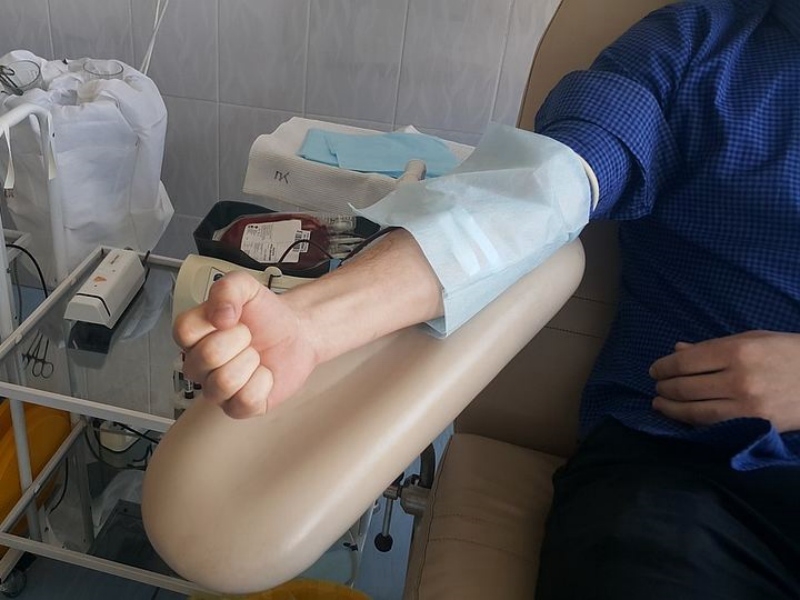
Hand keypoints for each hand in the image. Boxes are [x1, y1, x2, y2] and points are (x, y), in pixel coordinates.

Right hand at [173, 271, 317, 418]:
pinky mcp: (238, 407)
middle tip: (249, 337)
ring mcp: (216, 388)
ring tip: (256, 355)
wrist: (296, 333)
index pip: (184, 332)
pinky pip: (244, 401)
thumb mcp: (247, 287)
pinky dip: (263, 383)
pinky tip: (264, 374)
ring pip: (223, 383)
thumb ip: (228, 288)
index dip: (216, 322)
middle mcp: (199, 364)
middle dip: (240, 340)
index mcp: (194, 335)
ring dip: (251, 363)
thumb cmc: (266, 315)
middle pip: (207, 357)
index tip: (234, 318)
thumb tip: (218, 316)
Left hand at [649, 331, 799, 432]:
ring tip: (660, 403)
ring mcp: (748, 406)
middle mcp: (740, 379)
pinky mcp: (756, 426)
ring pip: (695, 411)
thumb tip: (677, 350)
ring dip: (671, 408)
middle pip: (686, 387)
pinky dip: (692, 421)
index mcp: (738, 351)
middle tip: (657, 386)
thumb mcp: (751, 339)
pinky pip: (714, 425)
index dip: (664, 367)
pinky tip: (682, 417)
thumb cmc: (786, 352)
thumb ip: (711, 346)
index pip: (686, 362)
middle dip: (665, 387)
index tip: (655, 370)